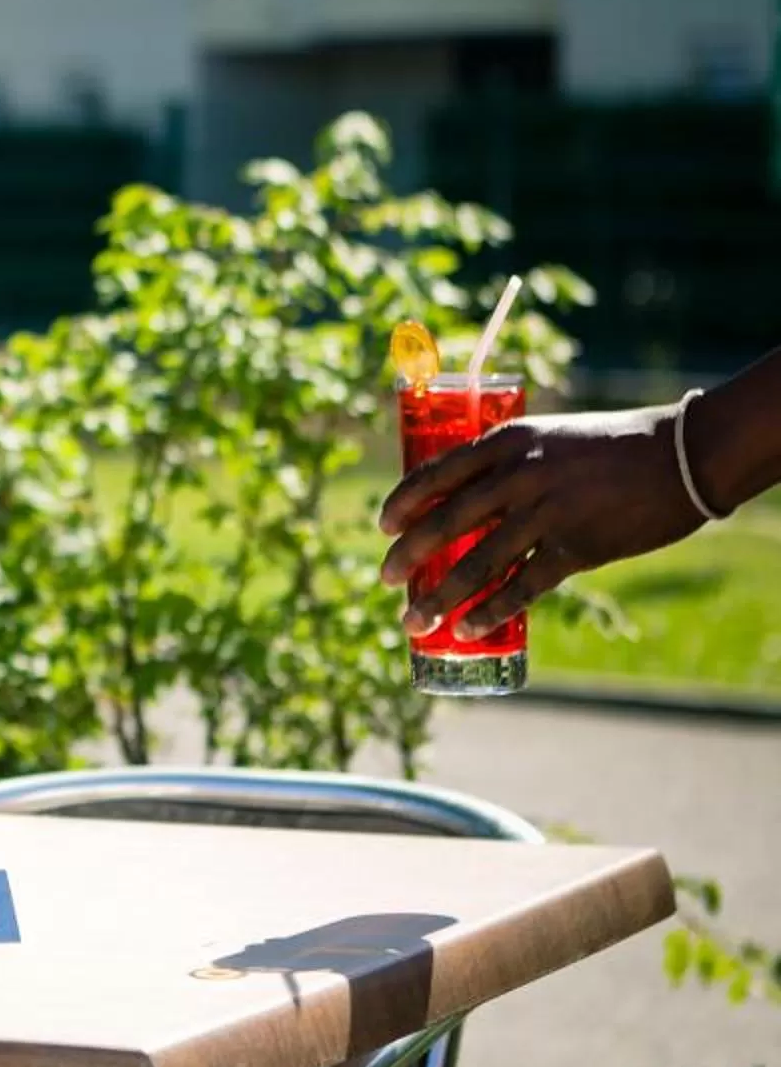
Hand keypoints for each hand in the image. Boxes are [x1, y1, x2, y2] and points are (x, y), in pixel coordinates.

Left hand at [376, 406, 705, 637]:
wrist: (682, 455)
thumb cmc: (611, 446)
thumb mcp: (549, 438)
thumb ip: (509, 466)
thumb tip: (467, 505)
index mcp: (508, 442)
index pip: (436, 474)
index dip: (402, 503)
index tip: (382, 527)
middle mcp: (520, 476)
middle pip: (445, 523)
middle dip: (408, 556)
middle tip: (385, 579)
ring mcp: (548, 513)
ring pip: (477, 564)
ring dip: (440, 598)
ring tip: (412, 622)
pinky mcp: (577, 548)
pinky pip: (522, 586)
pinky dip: (491, 611)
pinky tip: (468, 628)